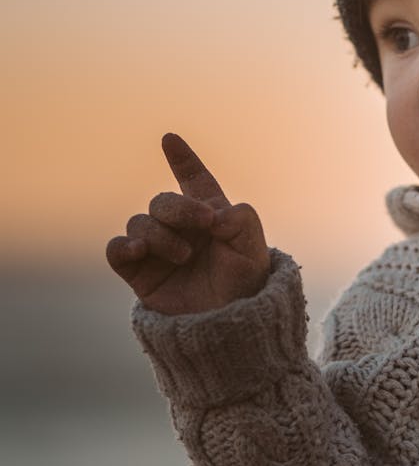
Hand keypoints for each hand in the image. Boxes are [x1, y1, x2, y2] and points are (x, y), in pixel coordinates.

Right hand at [106, 133, 269, 314]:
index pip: (195, 180)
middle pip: (162, 200)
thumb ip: (241, 219)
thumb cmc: (247, 286)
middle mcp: (183, 229)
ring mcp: (158, 250)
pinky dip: (125, 245)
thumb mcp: (254, 248)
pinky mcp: (139, 273)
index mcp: (212, 216)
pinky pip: (118, 249)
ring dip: (160, 234)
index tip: (169, 139)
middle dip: (180, 208)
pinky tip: (140, 250)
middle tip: (205, 225)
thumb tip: (214, 214)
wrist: (230, 326)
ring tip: (183, 256)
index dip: (183, 160)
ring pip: (140, 222)